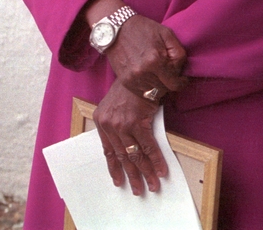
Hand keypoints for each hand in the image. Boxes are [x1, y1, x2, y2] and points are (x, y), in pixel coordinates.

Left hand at [93, 80, 166, 194]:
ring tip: (151, 186)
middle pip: (122, 158)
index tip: (119, 181)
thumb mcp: (115, 104)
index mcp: (101, 122)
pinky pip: (148, 147)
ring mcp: (123, 126)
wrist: (139, 72)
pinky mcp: (138, 123)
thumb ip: (117, 121)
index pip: (108, 152)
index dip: (115, 169)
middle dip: (132, 176)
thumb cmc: (129, 87)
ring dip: (145, 173)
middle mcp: (110, 126)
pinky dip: (156, 160)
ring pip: (135, 156)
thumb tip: (126, 139)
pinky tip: (161, 171)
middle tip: (138, 190)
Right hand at [103, 14, 188, 100]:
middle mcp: (143, 73)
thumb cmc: (144, 29)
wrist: (116, 30)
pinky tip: (150, 77)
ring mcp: (132, 79)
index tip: (182, 79)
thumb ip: (178, 53)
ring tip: (160, 74)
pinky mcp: (125, 82)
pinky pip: (142, 93)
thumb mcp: (167, 34)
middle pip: (165, 90)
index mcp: (155, 60)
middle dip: (171, 83)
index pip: (174, 84)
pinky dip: (149, 88)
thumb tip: (181, 69)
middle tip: (170, 74)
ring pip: (154, 93)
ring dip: (160, 86)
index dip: (181, 82)